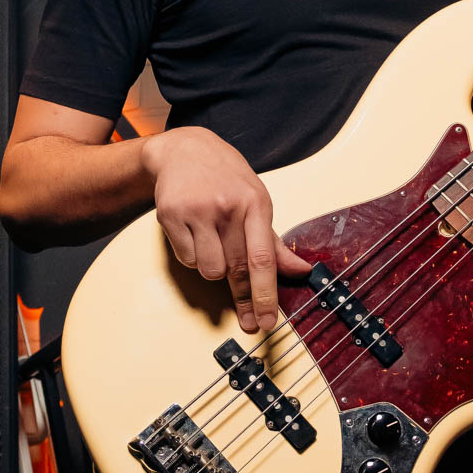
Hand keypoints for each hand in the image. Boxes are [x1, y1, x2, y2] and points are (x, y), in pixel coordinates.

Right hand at [141, 126, 312, 333]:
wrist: (184, 150)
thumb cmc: (226, 179)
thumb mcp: (256, 201)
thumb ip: (275, 243)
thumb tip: (302, 271)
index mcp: (255, 203)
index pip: (262, 257)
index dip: (265, 294)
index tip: (267, 321)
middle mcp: (226, 207)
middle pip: (236, 268)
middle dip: (245, 300)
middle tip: (249, 323)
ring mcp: (196, 211)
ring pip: (209, 269)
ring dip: (213, 268)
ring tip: (213, 243)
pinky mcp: (170, 215)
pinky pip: (186, 259)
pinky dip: (193, 256)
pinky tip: (195, 235)